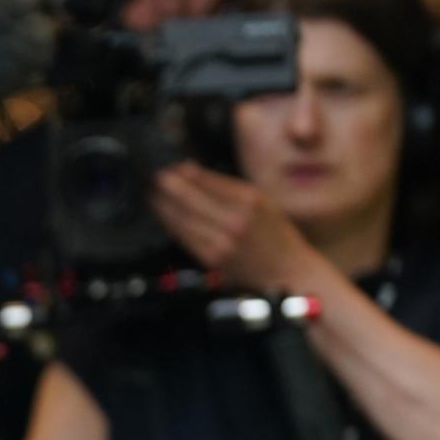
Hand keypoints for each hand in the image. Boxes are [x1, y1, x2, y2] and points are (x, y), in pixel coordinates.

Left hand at [149, 163, 322, 289]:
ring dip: (162, 204)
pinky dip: (170, 223)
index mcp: (250, 200)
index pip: (207, 180)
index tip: (171, 166)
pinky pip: (184, 236)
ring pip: (182, 217)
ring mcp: (222, 240)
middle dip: (167, 185)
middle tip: (153, 176)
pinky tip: (161, 214)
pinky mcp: (212, 258)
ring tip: (150, 193)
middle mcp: (235, 219)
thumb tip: (191, 170)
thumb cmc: (275, 236)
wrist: (289, 272)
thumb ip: (228, 187)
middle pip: (190, 198)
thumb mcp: (262, 203)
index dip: (183, 173)